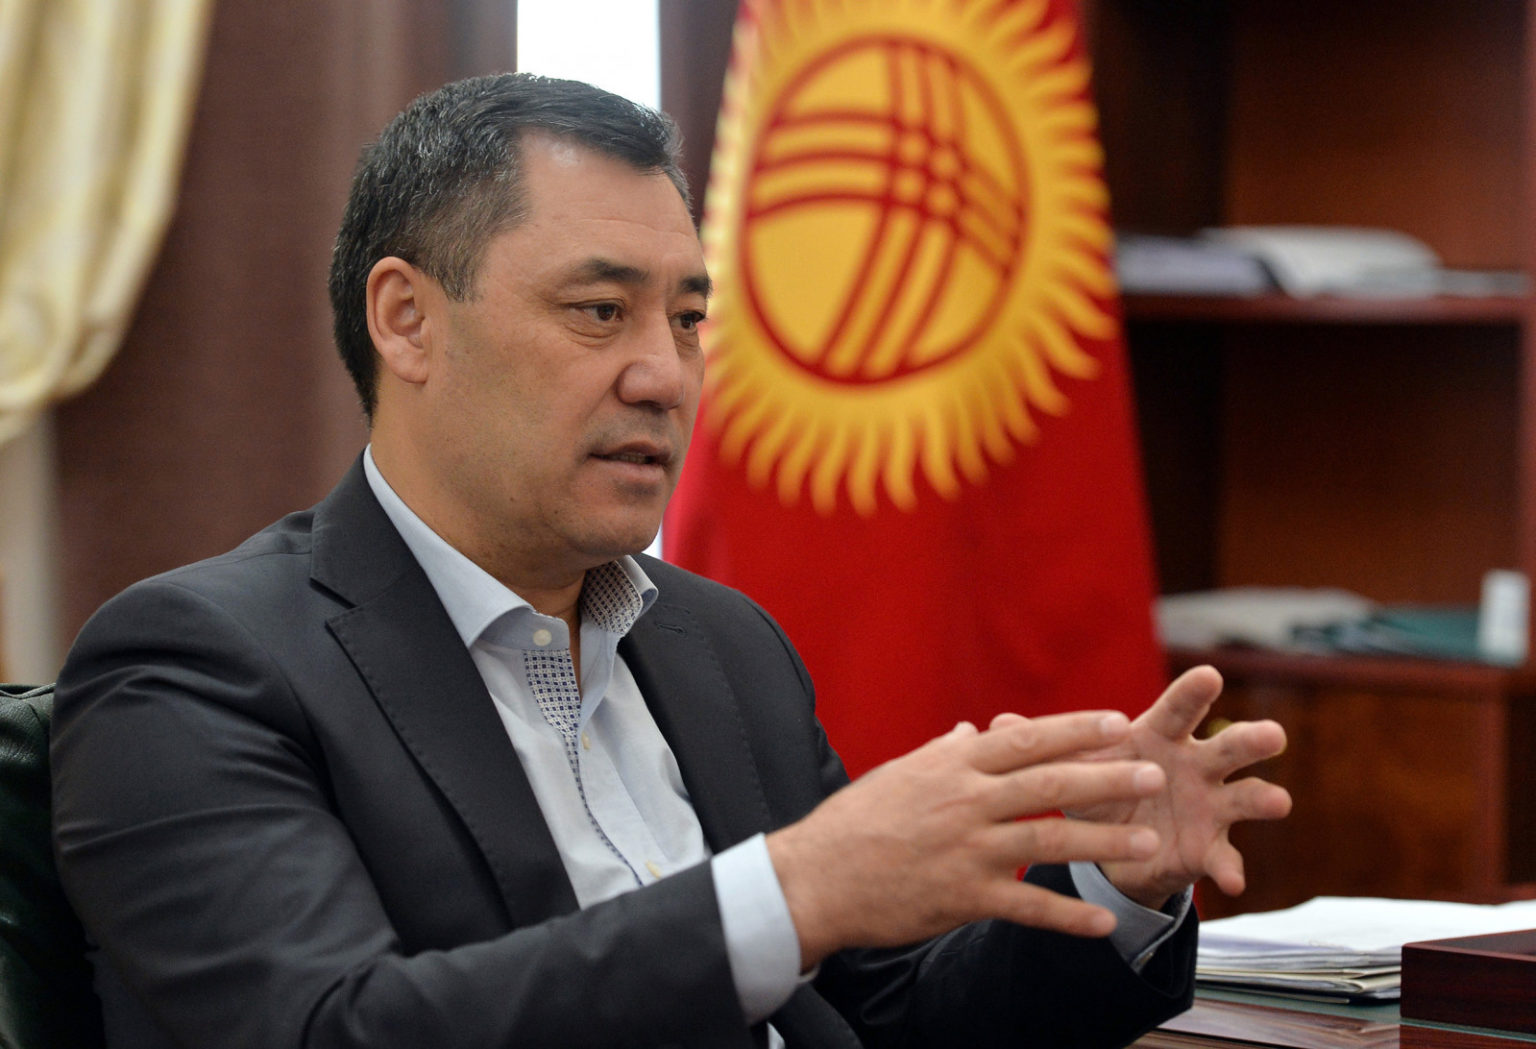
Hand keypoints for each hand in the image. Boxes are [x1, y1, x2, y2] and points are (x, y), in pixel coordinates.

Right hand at [766, 710, 1171, 968]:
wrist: (815, 878)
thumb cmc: (854, 822)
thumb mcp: (898, 774)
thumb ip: (944, 753)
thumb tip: (975, 731)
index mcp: (951, 766)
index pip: (1026, 739)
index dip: (1076, 729)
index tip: (1119, 723)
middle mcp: (965, 801)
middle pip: (1050, 782)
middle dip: (1107, 777)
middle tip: (1154, 773)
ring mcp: (966, 850)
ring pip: (1049, 839)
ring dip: (1103, 840)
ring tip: (1147, 843)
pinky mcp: (963, 897)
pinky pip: (1027, 905)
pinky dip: (1067, 915)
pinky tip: (1103, 921)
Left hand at [1062, 665, 1291, 908]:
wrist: (1111, 847)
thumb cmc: (1098, 789)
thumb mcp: (1073, 768)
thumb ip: (1047, 746)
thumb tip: (994, 721)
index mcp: (1161, 737)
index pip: (1180, 709)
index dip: (1194, 693)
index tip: (1210, 674)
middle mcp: (1196, 765)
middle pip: (1228, 746)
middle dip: (1249, 739)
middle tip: (1271, 734)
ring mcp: (1210, 806)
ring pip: (1245, 797)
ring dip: (1263, 797)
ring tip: (1278, 801)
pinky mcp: (1209, 848)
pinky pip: (1225, 858)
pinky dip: (1230, 869)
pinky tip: (1233, 883)